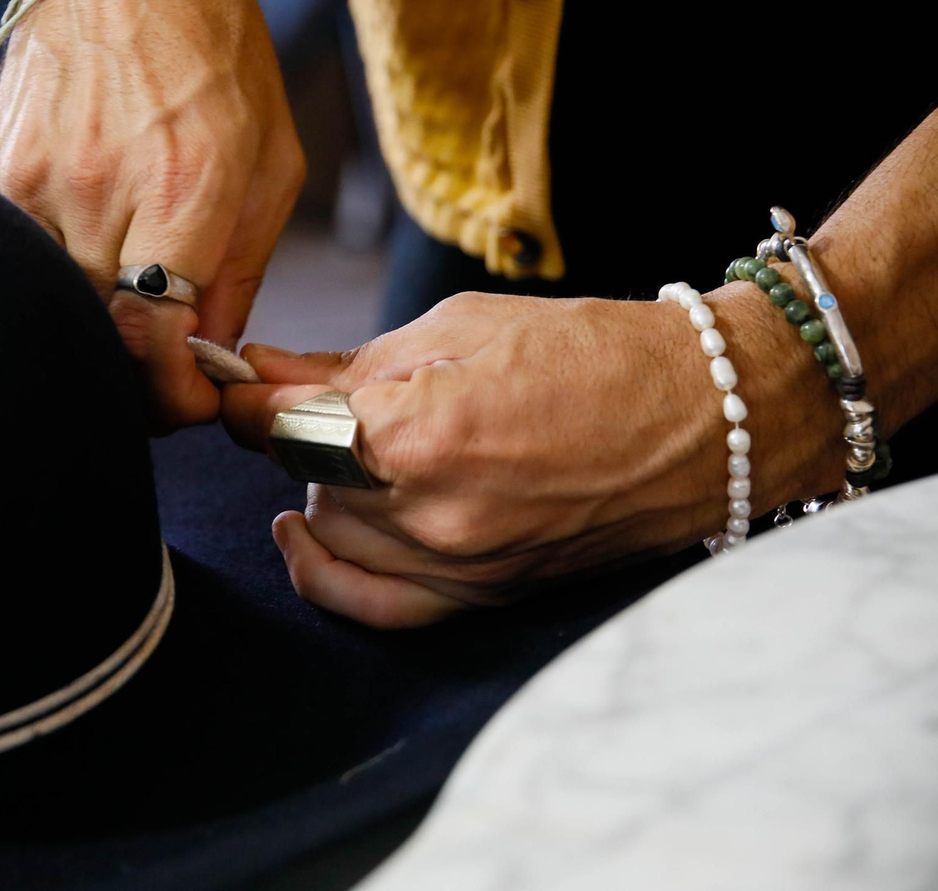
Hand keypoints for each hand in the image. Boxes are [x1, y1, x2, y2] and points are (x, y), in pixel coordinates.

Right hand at [0, 0, 303, 428]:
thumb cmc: (215, 52)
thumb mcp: (271, 162)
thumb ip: (241, 273)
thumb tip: (207, 359)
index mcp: (184, 185)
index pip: (153, 339)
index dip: (173, 396)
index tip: (190, 400)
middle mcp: (100, 190)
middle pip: (101, 340)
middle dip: (141, 377)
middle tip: (167, 373)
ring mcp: (34, 184)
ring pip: (56, 310)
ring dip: (95, 332)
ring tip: (129, 312)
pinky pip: (21, 266)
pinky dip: (56, 284)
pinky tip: (87, 259)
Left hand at [221, 289, 838, 627]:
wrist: (703, 419)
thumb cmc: (591, 353)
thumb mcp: (458, 329)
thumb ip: (346, 363)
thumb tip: (258, 370)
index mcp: (421, 434)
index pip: (282, 428)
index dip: (246, 401)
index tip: (235, 382)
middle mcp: (432, 516)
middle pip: (302, 480)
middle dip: (288, 433)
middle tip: (296, 397)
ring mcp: (458, 567)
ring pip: (331, 536)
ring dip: (316, 489)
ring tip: (339, 445)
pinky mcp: (481, 595)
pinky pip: (375, 607)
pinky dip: (327, 574)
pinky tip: (305, 534)